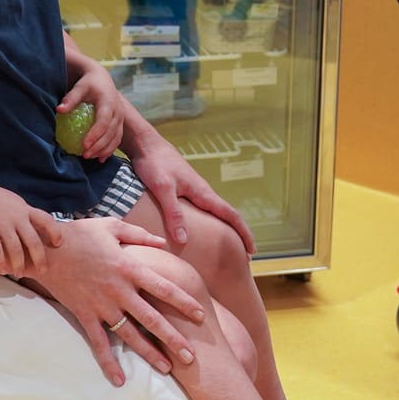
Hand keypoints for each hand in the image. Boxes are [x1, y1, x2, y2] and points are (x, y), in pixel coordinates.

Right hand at [0, 185, 60, 275]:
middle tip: (43, 270)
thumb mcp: (17, 203)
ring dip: (19, 264)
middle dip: (39, 258)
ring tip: (20, 273)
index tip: (58, 244)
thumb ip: (27, 215)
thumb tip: (40, 228)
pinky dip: (0, 261)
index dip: (55, 232)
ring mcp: (2, 224)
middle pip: (33, 241)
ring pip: (15, 249)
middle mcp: (16, 218)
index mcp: (25, 210)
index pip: (47, 220)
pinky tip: (2, 269)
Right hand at [30, 217, 202, 385]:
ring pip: (130, 334)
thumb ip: (140, 235)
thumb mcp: (112, 226)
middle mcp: (119, 290)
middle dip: (173, 338)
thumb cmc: (80, 234)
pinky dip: (108, 362)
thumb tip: (164, 243)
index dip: (184, 302)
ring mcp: (101, 305)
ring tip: (167, 369)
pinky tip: (119, 380)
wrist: (45, 248)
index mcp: (129, 267)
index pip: (164, 288)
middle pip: (152, 318)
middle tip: (192, 356)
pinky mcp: (84, 314)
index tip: (201, 315)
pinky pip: (99, 342)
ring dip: (149, 353)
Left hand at [57, 62, 126, 159]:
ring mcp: (121, 118)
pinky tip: (100, 158)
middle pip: (111, 133)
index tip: (84, 145)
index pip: (103, 122)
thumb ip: (71, 98)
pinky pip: (117, 139)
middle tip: (85, 155)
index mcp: (109, 103)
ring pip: (115, 138)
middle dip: (99, 146)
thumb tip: (59, 109)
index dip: (95, 135)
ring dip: (104, 150)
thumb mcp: (80, 87)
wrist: (102, 79)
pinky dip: (109, 149)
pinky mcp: (120, 123)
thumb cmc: (88, 83)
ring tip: (91, 158)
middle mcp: (118, 111)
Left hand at [124, 118, 254, 254]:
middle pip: (227, 215)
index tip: (252, 250)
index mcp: (202, 192)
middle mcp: (202, 192)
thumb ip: (173, 213)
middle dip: (238, 234)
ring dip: (225, 228)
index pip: (231, 215)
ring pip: (216, 212)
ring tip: (227, 247)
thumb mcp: (162, 189)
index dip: (244, 233)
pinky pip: (203, 209)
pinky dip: (210, 222)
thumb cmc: (154, 163)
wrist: (146, 143)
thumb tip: (184, 240)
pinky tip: (202, 230)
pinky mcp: (183, 189)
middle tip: (245, 256)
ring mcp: (193, 190)